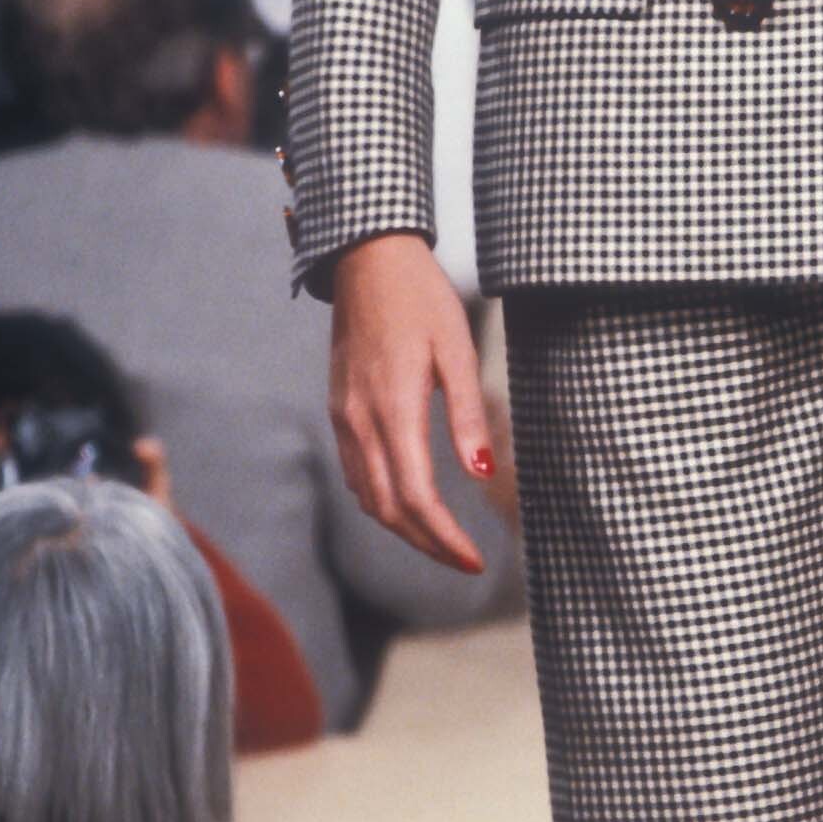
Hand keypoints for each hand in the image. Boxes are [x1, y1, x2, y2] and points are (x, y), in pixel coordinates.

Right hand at [329, 233, 495, 572]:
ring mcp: (344, 416)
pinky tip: (409, 502)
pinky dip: (382, 500)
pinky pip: (356, 473)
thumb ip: (467, 413)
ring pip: (367, 497)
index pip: (415, 496)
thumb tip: (482, 473)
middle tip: (466, 561)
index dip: (444, 538)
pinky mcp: (341, 409)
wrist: (367, 260)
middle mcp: (360, 420)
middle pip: (388, 509)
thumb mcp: (456, 348)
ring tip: (444, 540)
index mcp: (393, 407)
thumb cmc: (421, 298)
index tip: (475, 561)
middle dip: (427, 544)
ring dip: (404, 528)